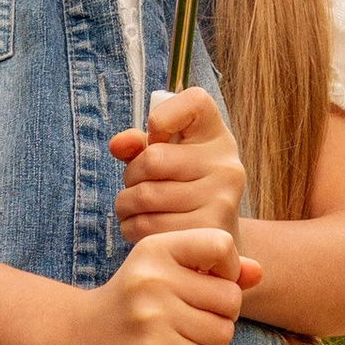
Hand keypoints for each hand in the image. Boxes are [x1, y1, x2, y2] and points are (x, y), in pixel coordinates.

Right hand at [61, 227, 261, 344]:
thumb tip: (259, 273)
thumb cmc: (125, 305)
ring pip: (222, 333)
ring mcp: (152, 314)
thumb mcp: (161, 273)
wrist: (71, 339)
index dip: (228, 270)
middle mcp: (154, 276)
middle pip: (230, 298)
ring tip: (179, 338)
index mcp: (156, 247)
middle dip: (221, 315)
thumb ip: (211, 269)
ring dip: (209, 343)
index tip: (207, 284)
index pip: (222, 246)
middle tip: (189, 320)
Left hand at [111, 87, 244, 248]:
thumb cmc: (183, 191)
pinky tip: (139, 227)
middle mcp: (226, 164)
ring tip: (132, 208)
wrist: (211, 242)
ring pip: (145, 196)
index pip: (194, 102)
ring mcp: (221, 199)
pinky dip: (132, 228)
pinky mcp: (207, 231)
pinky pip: (149, 226)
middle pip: (153, 158)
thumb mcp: (167, 159)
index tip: (156, 140)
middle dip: (131, 175)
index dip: (162, 117)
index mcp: (217, 136)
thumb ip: (140, 145)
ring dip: (125, 204)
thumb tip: (118, 144)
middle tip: (134, 186)